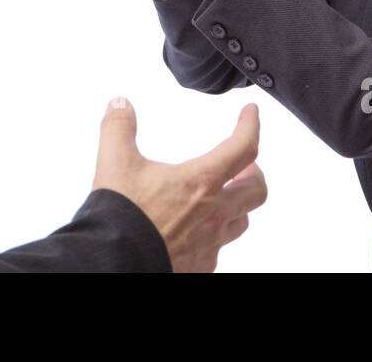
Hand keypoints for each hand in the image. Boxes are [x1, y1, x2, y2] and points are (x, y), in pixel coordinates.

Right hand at [92, 97, 266, 272]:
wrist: (113, 264)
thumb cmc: (121, 217)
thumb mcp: (115, 163)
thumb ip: (118, 127)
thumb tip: (120, 104)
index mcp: (200, 182)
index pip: (243, 147)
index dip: (251, 125)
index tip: (251, 113)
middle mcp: (213, 214)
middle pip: (257, 190)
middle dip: (254, 172)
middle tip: (242, 165)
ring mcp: (209, 244)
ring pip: (241, 221)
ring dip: (237, 205)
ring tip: (222, 196)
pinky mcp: (200, 266)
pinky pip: (219, 249)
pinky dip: (214, 235)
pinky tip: (197, 230)